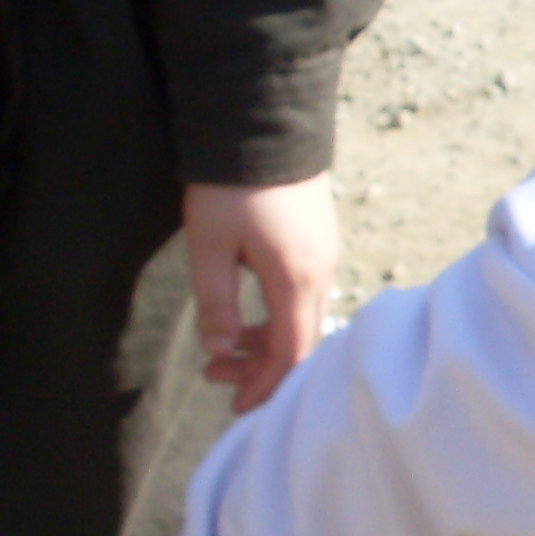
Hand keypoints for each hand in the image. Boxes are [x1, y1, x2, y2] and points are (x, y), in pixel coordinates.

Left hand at [184, 176, 341, 412]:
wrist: (265, 127)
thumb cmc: (231, 187)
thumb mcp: (210, 247)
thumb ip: (217, 304)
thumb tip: (221, 351)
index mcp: (296, 280)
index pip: (291, 353)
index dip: (266, 386)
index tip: (236, 407)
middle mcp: (321, 274)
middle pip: (302, 341)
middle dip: (261, 368)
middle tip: (213, 375)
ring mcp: (324, 257)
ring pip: (303, 319)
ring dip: (266, 341)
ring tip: (223, 346)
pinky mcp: (319, 244)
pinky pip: (304, 297)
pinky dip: (277, 318)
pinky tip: (247, 313)